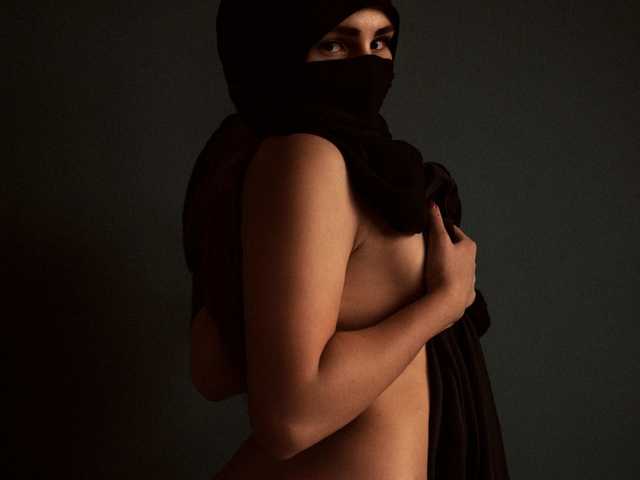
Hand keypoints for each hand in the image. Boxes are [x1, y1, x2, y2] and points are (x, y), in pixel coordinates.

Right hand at [423, 200, 476, 320]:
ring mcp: (470, 280)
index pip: (454, 231)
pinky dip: (452, 283)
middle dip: (445, 247)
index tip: (430, 229)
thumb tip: (432, 203)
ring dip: (450, 265)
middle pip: (457, 249)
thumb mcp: (438, 241)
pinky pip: (459, 285)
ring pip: (459, 267)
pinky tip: (444, 285)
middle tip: (429, 247)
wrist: (447, 302)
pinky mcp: (466, 295)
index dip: (441, 228)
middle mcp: (473, 262)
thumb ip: (435, 222)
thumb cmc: (444, 269)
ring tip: (435, 266)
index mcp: (469, 247)